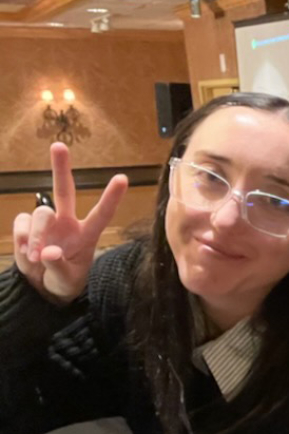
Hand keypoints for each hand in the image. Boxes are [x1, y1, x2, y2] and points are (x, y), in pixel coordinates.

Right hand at [13, 143, 126, 302]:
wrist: (42, 288)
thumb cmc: (64, 282)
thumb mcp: (66, 281)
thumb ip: (58, 267)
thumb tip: (48, 252)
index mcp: (87, 234)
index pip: (102, 213)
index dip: (112, 197)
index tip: (122, 178)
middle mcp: (67, 223)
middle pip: (64, 190)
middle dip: (60, 167)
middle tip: (59, 145)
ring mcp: (46, 223)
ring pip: (40, 212)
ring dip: (36, 235)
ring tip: (36, 257)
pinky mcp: (27, 226)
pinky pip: (21, 224)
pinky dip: (22, 239)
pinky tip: (27, 253)